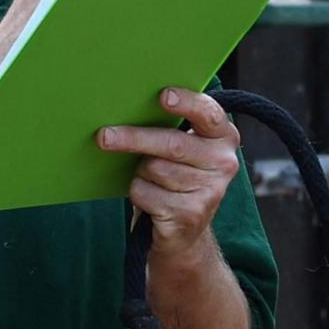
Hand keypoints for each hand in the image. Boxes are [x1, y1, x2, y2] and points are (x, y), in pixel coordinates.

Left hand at [101, 89, 242, 251]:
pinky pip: (146, 193)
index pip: (209, 114)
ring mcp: (209, 191)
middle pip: (172, 144)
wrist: (186, 232)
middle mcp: (223, 163)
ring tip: (150, 179)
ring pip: (154, 169)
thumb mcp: (185, 149)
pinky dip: (138, 194)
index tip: (163, 96)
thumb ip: (173, 127)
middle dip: (134, 138)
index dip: (187, 103)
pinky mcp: (189, 215)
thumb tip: (128, 107)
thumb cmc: (178, 177)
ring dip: (141, 173)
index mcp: (224, 138)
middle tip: (104, 136)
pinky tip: (151, 200)